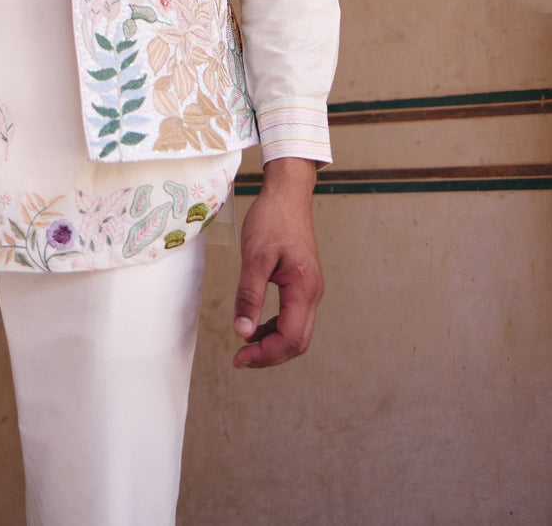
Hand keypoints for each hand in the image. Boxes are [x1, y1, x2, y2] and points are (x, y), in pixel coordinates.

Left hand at [232, 157, 322, 368]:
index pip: (290, 338)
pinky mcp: (302, 282)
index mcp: (304, 289)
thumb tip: (242, 333)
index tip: (239, 357)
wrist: (287, 193)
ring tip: (245, 346)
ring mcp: (309, 288)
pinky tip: (255, 325)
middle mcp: (312, 293)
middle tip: (240, 358)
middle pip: (297, 341)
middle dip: (270, 355)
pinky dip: (274, 327)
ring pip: (296, 331)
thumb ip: (249, 295)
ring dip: (272, 343)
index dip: (265, 354)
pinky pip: (292, 316)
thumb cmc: (272, 219)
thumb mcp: (255, 256)